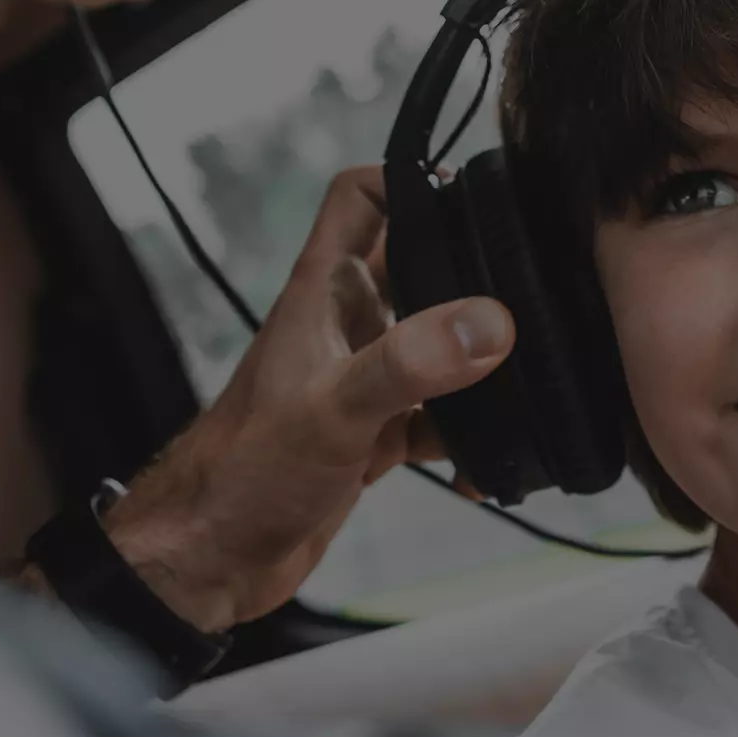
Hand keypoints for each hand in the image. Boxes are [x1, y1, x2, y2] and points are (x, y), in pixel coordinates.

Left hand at [103, 166, 512, 631]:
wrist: (212, 557)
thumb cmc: (242, 472)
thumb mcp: (334, 409)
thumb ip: (411, 363)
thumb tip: (488, 324)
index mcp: (321, 292)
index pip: (360, 198)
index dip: (407, 178)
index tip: (469, 191)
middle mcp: (343, 325)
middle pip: (418, 268)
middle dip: (471, 276)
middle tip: (525, 289)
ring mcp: (360, 378)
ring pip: (435, 345)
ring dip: (476, 365)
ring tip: (518, 381)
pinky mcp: (372, 433)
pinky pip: (436, 418)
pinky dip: (465, 437)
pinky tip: (485, 464)